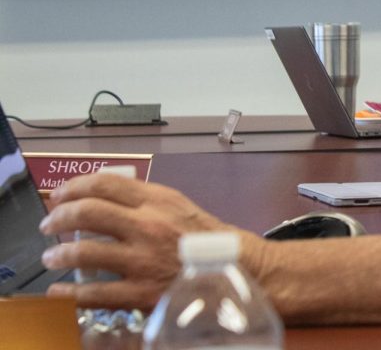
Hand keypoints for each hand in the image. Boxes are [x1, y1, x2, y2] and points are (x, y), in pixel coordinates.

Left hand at [38, 173, 252, 310]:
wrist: (235, 270)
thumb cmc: (204, 239)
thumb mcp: (176, 206)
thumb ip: (143, 200)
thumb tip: (103, 198)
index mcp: (157, 200)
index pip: (104, 183)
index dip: (73, 187)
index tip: (59, 195)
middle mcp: (148, 225)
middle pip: (88, 212)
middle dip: (58, 217)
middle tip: (48, 225)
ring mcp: (143, 260)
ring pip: (84, 251)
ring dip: (58, 254)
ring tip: (51, 257)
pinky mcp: (141, 292)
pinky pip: (94, 292)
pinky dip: (68, 292)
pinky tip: (59, 291)